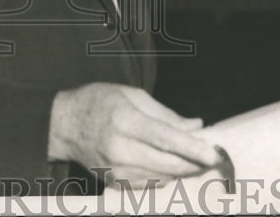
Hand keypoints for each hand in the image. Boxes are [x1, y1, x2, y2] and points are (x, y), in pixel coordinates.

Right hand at [48, 83, 228, 187]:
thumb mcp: (131, 95)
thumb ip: (165, 113)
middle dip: (195, 163)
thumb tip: (196, 127)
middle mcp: (120, 149)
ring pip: (162, 177)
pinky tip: (167, 164)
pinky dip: (164, 176)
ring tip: (192, 158)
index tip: (214, 153)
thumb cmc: (99, 102)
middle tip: (214, 156)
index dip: (192, 147)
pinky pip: (149, 185)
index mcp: (124, 121)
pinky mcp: (115, 183)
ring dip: (182, 170)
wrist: (65, 125)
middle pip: (167, 163)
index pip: (164, 138)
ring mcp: (116, 170)